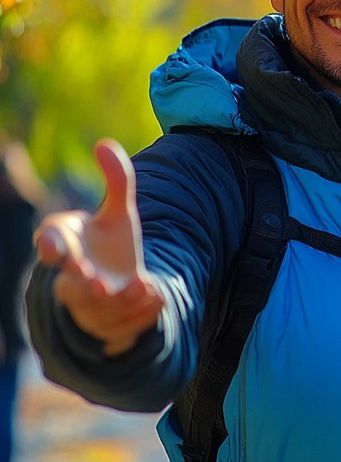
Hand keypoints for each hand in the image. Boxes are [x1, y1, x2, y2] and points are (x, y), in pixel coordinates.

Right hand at [34, 138, 163, 355]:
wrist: (118, 281)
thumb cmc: (109, 242)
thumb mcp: (118, 212)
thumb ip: (116, 181)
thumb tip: (104, 143)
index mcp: (67, 249)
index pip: (51, 246)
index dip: (51, 246)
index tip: (54, 246)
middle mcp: (73, 282)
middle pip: (70, 289)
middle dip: (83, 287)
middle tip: (97, 282)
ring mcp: (93, 308)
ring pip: (100, 313)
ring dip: (121, 303)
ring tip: (140, 286)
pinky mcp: (114, 326)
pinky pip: (124, 328)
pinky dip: (142, 316)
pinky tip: (159, 297)